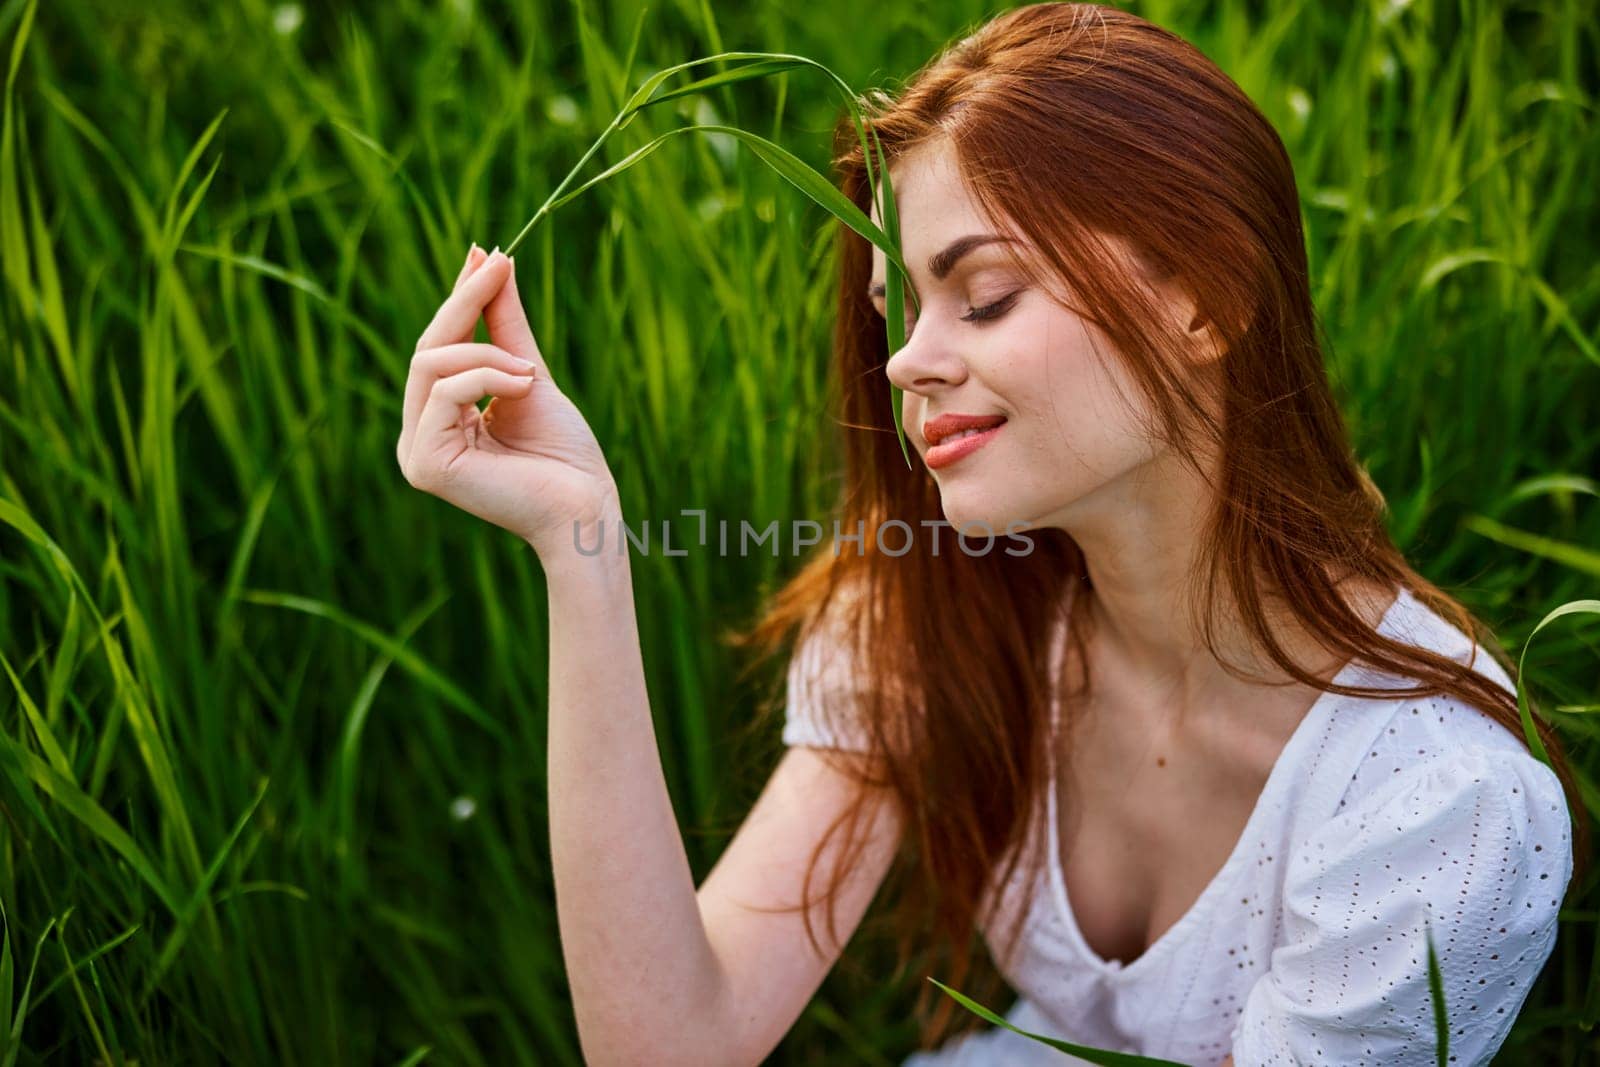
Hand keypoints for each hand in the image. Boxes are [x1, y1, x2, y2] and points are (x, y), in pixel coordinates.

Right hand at [398, 244, 619, 556]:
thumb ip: (502, 324)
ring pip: (431, 364)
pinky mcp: (424, 463)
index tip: (483, 254)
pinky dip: (485, 377)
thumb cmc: (565, 453)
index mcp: (438, 420)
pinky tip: (524, 387)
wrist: (586, 506)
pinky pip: (443, 391)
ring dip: (487, 354)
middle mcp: (418, 436)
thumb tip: (488, 257)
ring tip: (531, 373)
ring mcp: (416, 452)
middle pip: (428, 350)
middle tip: (500, 267)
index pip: (439, 348)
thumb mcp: (528, 372)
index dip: (459, 299)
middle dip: (465, 305)